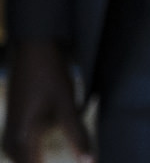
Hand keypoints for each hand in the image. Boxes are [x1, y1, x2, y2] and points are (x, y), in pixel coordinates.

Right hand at [2, 38, 91, 162]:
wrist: (33, 48)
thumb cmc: (50, 75)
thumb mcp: (67, 105)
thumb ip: (77, 136)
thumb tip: (89, 162)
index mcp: (23, 135)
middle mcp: (12, 135)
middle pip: (24, 162)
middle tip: (67, 161)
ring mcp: (11, 126)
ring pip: (18, 155)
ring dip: (33, 159)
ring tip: (48, 158)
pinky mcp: (15, 119)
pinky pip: (18, 145)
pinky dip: (29, 152)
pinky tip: (40, 147)